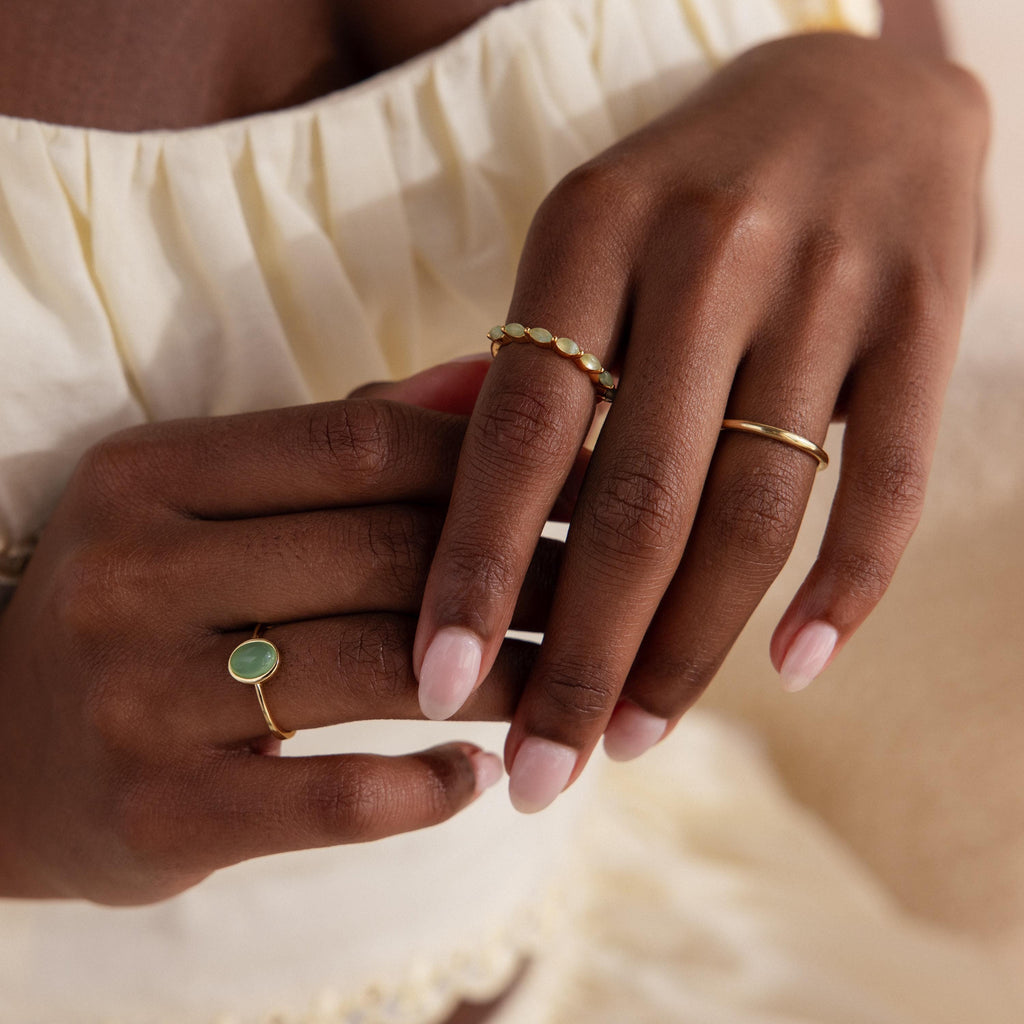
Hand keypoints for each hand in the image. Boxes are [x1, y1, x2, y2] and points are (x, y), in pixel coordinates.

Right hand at [0, 360, 560, 903]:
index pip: (363, 446)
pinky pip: (332, 798)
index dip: (496, 465)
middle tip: (613, 589)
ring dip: (505, 678)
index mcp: (150, 473)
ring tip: (571, 680)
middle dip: (528, 576)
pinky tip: (480, 772)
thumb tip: (490, 374)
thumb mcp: (204, 500)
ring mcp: (136, 698)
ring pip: (378, 669)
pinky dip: (428, 787)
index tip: (589, 486)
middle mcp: (132, 573)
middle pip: (384, 554)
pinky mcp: (157, 815)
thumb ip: (341, 439)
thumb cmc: (140, 607)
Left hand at [412, 32, 989, 809]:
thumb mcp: (587, 236)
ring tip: (636, 735)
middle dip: (582, 657)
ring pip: (753, 510)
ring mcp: (830, 280)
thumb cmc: (688, 190)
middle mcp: (707, 249)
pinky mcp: (927, 312)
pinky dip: (845, 585)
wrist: (861, 88)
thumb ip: (516, 359)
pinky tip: (794, 668)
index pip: (519, 431)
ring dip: (692, 648)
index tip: (436, 685)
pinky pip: (883, 476)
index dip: (476, 570)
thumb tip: (431, 483)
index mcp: (592, 223)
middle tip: (539, 773)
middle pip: (636, 501)